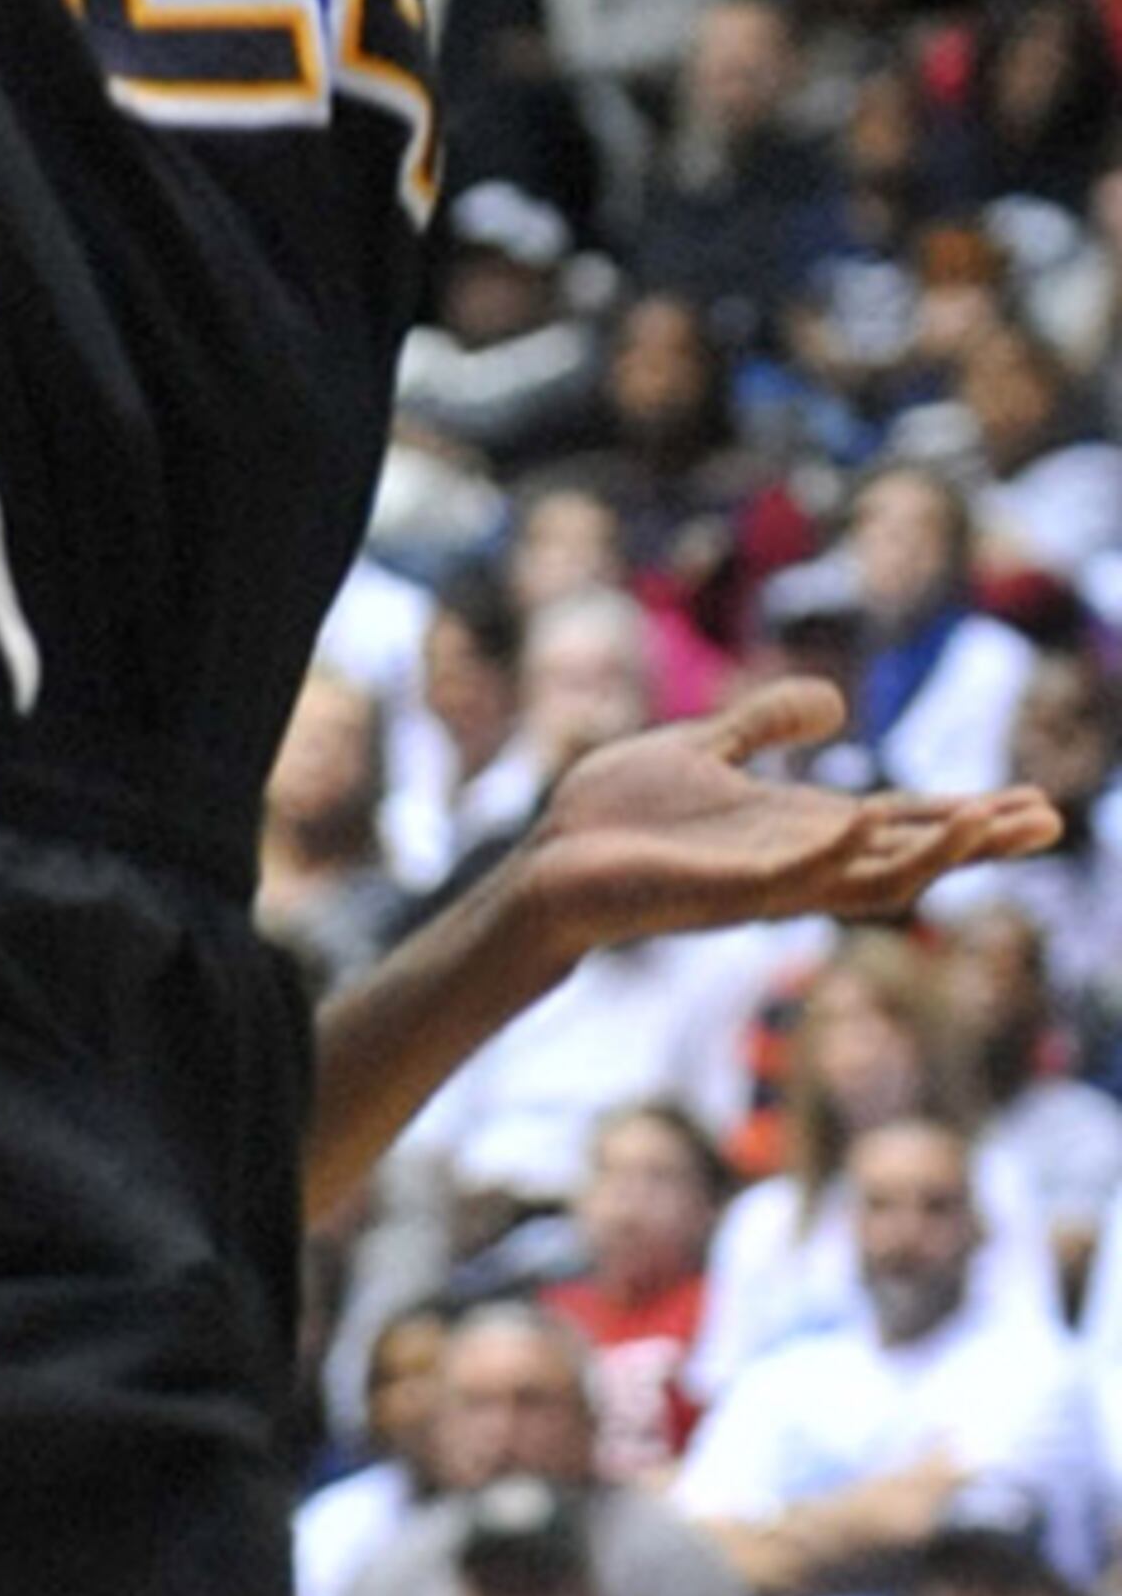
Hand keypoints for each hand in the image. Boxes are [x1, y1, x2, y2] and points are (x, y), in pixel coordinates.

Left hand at [521, 680, 1062, 952]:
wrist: (547, 859)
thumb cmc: (618, 815)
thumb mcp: (704, 747)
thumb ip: (765, 725)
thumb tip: (836, 703)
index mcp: (797, 829)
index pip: (901, 823)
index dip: (965, 815)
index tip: (1033, 803)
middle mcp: (794, 862)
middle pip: (909, 858)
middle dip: (975, 841)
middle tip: (1047, 818)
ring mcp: (761, 883)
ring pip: (866, 878)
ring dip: (926, 851)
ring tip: (986, 819)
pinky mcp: (719, 892)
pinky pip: (788, 875)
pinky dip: (829, 851)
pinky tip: (865, 818)